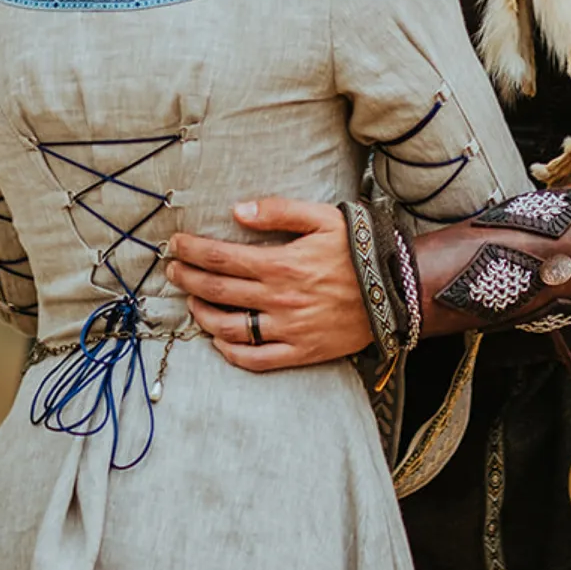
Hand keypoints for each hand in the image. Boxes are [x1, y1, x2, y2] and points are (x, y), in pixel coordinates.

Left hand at [167, 197, 369, 372]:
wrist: (397, 291)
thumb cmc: (358, 251)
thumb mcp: (323, 218)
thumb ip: (279, 211)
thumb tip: (238, 211)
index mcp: (281, 263)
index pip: (220, 258)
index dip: (191, 251)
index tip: (175, 244)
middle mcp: (279, 299)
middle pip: (216, 291)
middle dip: (186, 278)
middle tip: (173, 270)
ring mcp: (288, 329)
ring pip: (229, 327)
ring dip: (201, 314)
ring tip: (191, 302)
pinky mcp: (300, 351)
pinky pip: (256, 359)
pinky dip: (230, 352)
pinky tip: (219, 340)